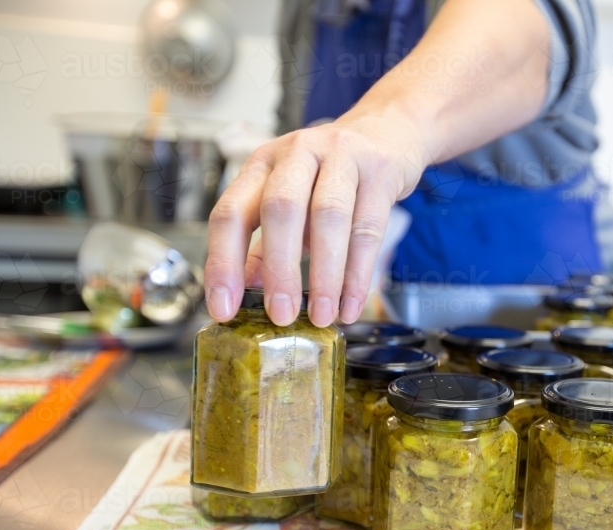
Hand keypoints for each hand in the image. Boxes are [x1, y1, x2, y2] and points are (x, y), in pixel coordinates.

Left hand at [204, 107, 427, 326]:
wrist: (389, 130)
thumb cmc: (331, 174)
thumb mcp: (292, 199)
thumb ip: (266, 244)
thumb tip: (244, 290)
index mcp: (263, 164)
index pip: (231, 213)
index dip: (223, 264)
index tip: (224, 308)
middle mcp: (297, 154)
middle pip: (280, 210)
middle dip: (279, 269)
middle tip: (281, 315)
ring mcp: (341, 157)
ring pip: (328, 217)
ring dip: (324, 274)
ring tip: (322, 316)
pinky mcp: (380, 170)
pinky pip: (368, 228)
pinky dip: (359, 274)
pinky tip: (351, 304)